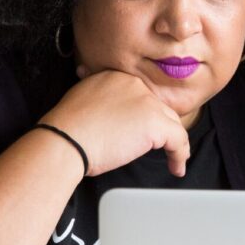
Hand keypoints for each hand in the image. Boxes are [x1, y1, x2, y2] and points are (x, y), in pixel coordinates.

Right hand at [39, 67, 189, 176]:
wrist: (65, 140)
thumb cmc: (67, 130)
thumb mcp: (83, 101)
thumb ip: (100, 99)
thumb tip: (110, 112)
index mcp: (117, 77)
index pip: (142, 97)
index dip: (146, 116)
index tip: (144, 131)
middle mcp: (135, 85)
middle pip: (159, 109)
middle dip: (162, 129)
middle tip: (161, 146)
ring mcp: (147, 102)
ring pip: (171, 123)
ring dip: (174, 143)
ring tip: (173, 159)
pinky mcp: (155, 123)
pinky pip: (178, 140)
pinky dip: (180, 155)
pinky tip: (176, 167)